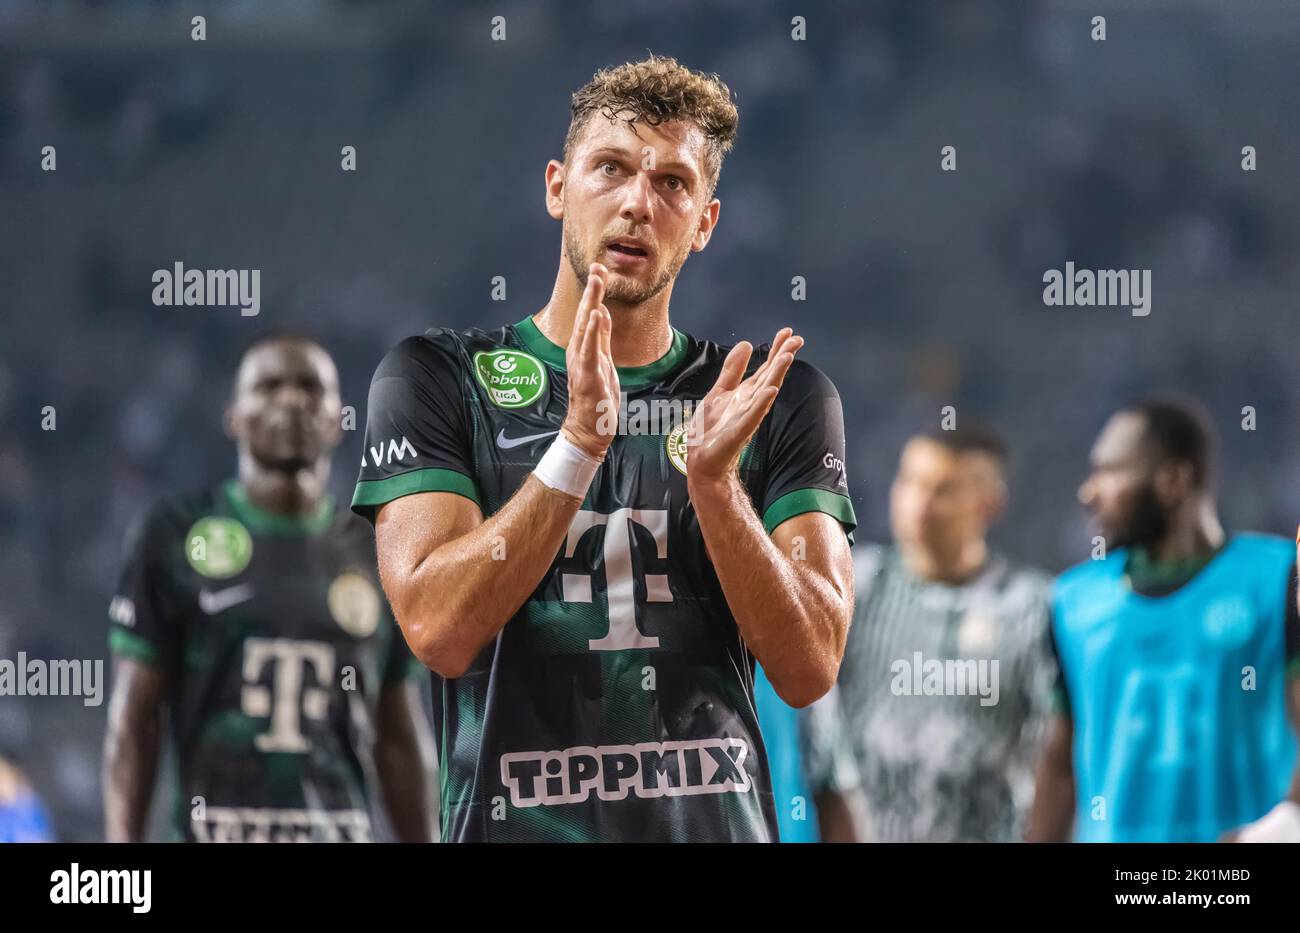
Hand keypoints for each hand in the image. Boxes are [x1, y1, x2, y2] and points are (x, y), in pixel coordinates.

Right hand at [561, 263, 619, 458]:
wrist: (588, 431)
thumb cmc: (596, 400)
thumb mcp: (603, 363)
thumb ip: (602, 340)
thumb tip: (604, 315)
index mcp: (584, 349)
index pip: (590, 315)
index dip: (594, 292)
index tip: (599, 270)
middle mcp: (579, 352)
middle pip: (586, 316)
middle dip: (592, 291)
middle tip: (597, 267)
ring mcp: (581, 363)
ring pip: (586, 328)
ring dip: (591, 303)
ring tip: (596, 282)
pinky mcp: (587, 376)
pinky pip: (590, 350)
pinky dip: (593, 332)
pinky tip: (598, 315)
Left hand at [686, 327, 802, 486]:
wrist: (703, 461)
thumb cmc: (711, 430)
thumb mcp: (719, 392)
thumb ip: (732, 370)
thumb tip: (747, 343)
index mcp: (746, 393)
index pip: (765, 368)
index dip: (776, 349)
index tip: (787, 332)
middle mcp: (751, 403)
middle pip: (770, 376)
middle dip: (783, 357)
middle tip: (796, 339)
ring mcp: (746, 418)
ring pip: (765, 393)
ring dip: (776, 375)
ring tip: (786, 357)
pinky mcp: (738, 432)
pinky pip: (752, 416)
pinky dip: (762, 403)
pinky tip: (770, 391)